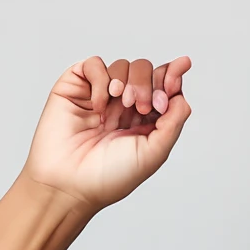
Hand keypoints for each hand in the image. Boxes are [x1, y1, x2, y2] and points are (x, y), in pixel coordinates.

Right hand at [20, 54, 193, 212]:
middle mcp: (125, 106)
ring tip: (121, 105)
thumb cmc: (109, 177)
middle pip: (148, 71)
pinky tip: (98, 105)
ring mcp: (101, 96)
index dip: (174, 75)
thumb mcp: (154, 152)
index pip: (166, 86)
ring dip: (127, 81)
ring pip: (123, 66)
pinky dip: (101, 79)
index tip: (178, 74)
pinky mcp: (76, 89)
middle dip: (149, 83)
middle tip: (139, 106)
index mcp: (146, 120)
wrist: (69, 184)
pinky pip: (94, 64)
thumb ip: (174, 121)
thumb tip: (181, 93)